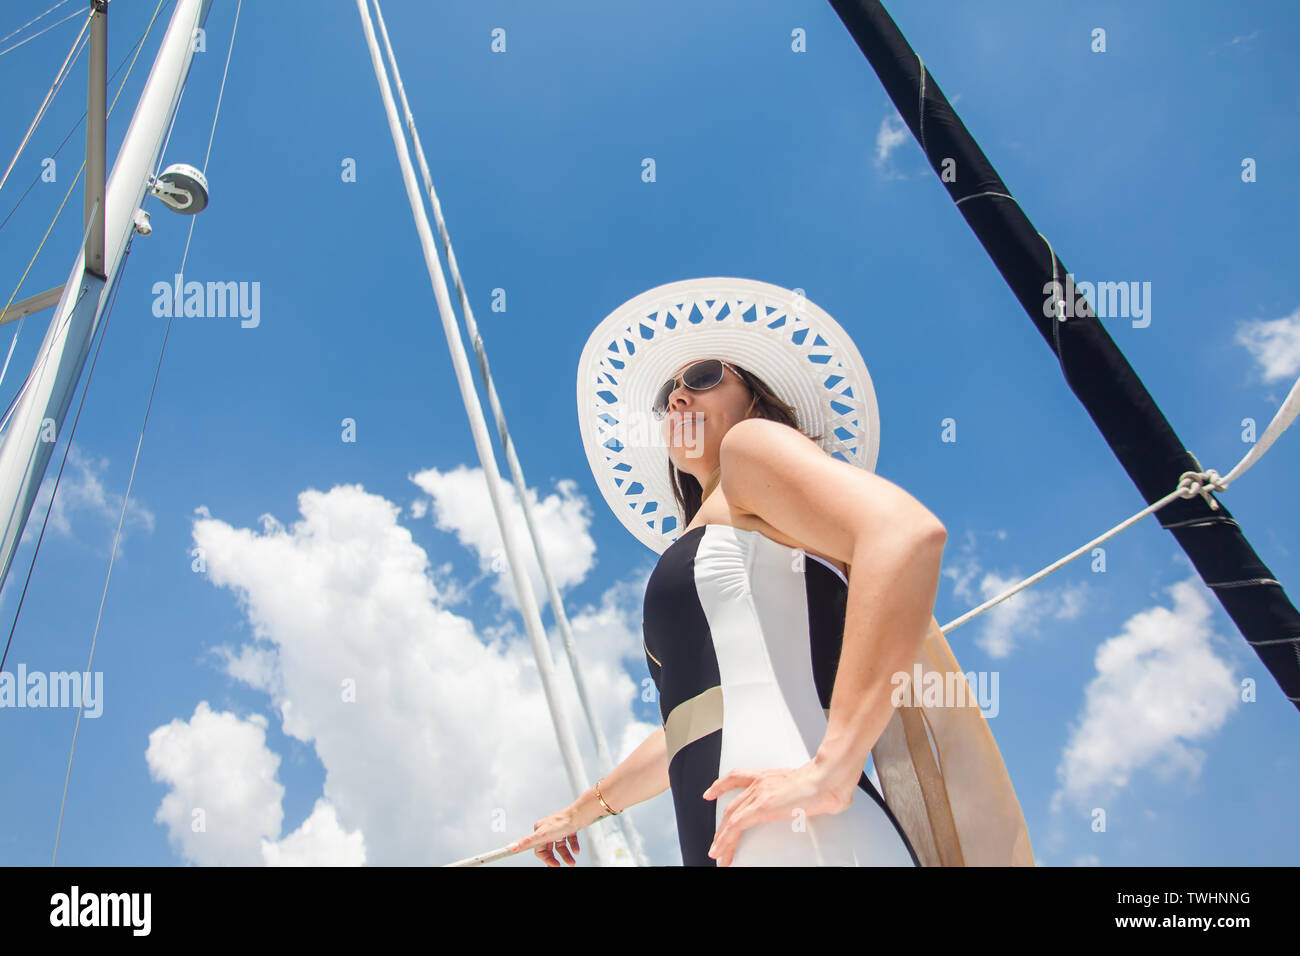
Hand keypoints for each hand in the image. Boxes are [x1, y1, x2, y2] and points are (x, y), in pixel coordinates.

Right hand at [506, 803, 595, 866]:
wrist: (581, 814)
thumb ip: (527, 842)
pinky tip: (576, 850)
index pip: (539, 849)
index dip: (546, 858)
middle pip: (550, 849)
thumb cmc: (562, 823)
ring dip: (566, 855)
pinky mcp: (569, 827)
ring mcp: (559, 828)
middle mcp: (548, 829)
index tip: (553, 865)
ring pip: (560, 846)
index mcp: (540, 830)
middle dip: (556, 858)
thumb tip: (511, 847)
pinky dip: (572, 846)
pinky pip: (569, 840)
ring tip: (572, 862)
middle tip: (562, 865)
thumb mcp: (543, 835)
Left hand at [702, 759, 852, 865]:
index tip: (710, 792)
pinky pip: (737, 825)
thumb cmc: (829, 782)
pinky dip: (727, 839)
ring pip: (731, 817)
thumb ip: (810, 799)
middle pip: (732, 804)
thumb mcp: (813, 791)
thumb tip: (826, 806)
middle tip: (716, 842)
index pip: (738, 777)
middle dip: (722, 826)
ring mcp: (760, 793)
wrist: (831, 777)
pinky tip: (723, 850)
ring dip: (722, 838)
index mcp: (770, 776)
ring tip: (717, 854)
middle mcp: (761, 782)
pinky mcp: (762, 805)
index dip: (721, 785)